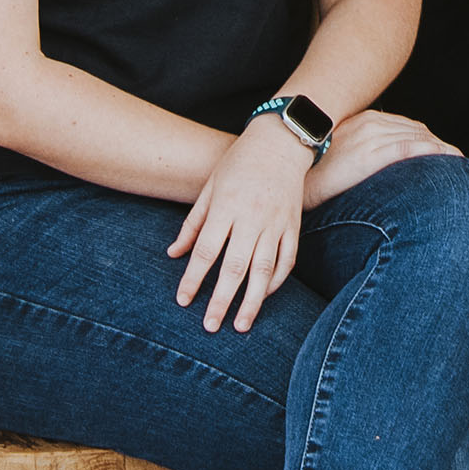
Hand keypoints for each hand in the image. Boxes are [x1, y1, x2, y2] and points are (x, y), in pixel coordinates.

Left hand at [169, 116, 314, 332]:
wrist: (280, 143)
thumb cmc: (238, 164)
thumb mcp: (209, 188)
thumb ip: (193, 224)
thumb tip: (174, 254)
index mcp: (227, 207)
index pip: (207, 250)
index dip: (194, 278)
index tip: (184, 300)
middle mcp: (252, 218)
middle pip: (235, 266)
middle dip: (221, 299)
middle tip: (210, 326)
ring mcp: (276, 224)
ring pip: (264, 269)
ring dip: (252, 301)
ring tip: (240, 324)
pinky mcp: (293, 227)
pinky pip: (287, 260)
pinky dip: (276, 281)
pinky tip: (264, 296)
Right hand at [301, 108, 456, 203]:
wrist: (289, 179)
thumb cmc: (310, 173)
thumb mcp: (337, 155)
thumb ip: (359, 151)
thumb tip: (372, 162)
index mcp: (362, 121)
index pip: (404, 126)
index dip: (426, 139)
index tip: (440, 152)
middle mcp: (368, 124)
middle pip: (415, 131)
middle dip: (437, 145)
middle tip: (456, 160)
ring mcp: (368, 137)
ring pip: (416, 138)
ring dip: (440, 150)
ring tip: (458, 163)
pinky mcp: (368, 155)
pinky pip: (407, 149)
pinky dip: (429, 151)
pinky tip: (445, 158)